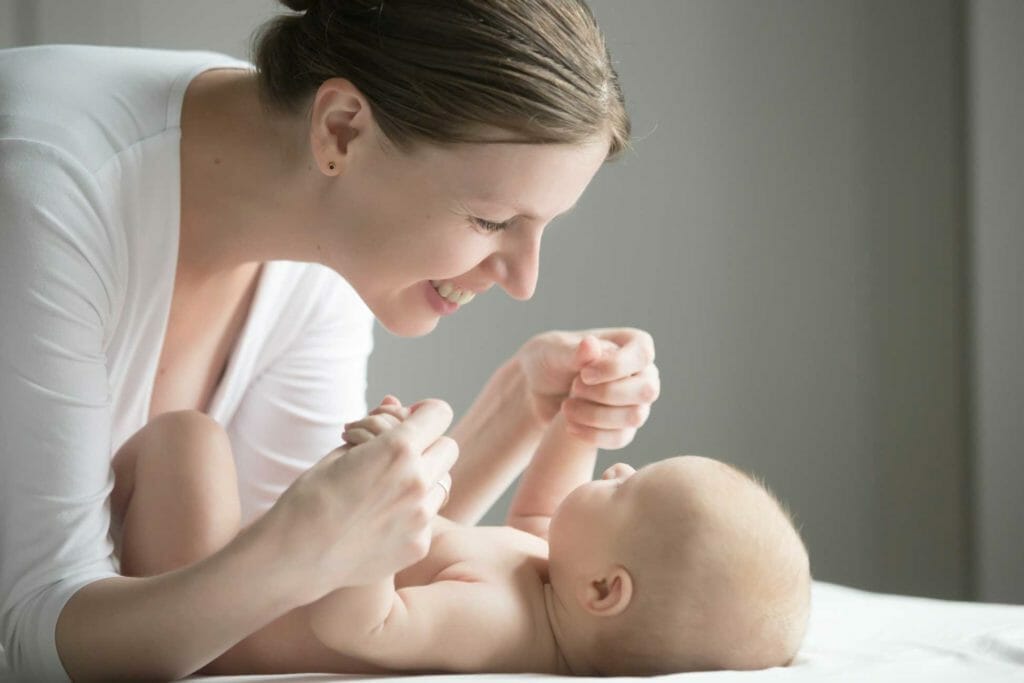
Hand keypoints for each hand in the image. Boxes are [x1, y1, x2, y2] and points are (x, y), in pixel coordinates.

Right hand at [254, 398, 457, 604]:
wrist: (294, 555)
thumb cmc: (311, 497)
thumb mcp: (341, 451)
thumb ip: (379, 429)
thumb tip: (398, 404)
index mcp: (398, 450)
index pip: (439, 413)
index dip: (424, 412)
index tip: (410, 420)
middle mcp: (418, 481)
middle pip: (448, 446)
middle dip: (427, 446)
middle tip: (397, 456)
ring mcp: (421, 516)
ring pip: (443, 483)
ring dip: (424, 480)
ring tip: (387, 490)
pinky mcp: (418, 544)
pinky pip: (428, 517)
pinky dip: (412, 514)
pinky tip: (380, 521)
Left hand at [516, 328, 659, 449]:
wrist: (537, 389)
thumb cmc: (549, 359)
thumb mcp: (554, 350)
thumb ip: (574, 351)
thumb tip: (592, 344)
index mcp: (633, 344)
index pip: (643, 355)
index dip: (616, 367)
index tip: (584, 373)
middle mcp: (643, 373)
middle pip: (646, 390)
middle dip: (606, 394)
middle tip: (574, 388)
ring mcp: (637, 402)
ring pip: (635, 417)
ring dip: (596, 415)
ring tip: (566, 408)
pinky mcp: (624, 428)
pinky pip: (621, 438)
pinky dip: (593, 435)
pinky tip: (569, 426)